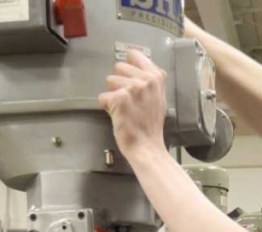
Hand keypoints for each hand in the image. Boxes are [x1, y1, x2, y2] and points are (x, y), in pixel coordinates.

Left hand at [99, 48, 167, 162]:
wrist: (147, 147)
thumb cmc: (150, 126)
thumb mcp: (158, 97)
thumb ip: (149, 80)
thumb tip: (134, 64)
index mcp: (156, 77)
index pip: (133, 55)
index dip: (128, 66)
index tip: (129, 77)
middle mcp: (145, 79)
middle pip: (119, 67)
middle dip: (120, 82)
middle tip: (130, 101)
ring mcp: (133, 88)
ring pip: (110, 81)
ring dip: (113, 95)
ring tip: (125, 109)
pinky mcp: (119, 99)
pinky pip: (103, 97)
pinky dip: (107, 107)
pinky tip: (119, 116)